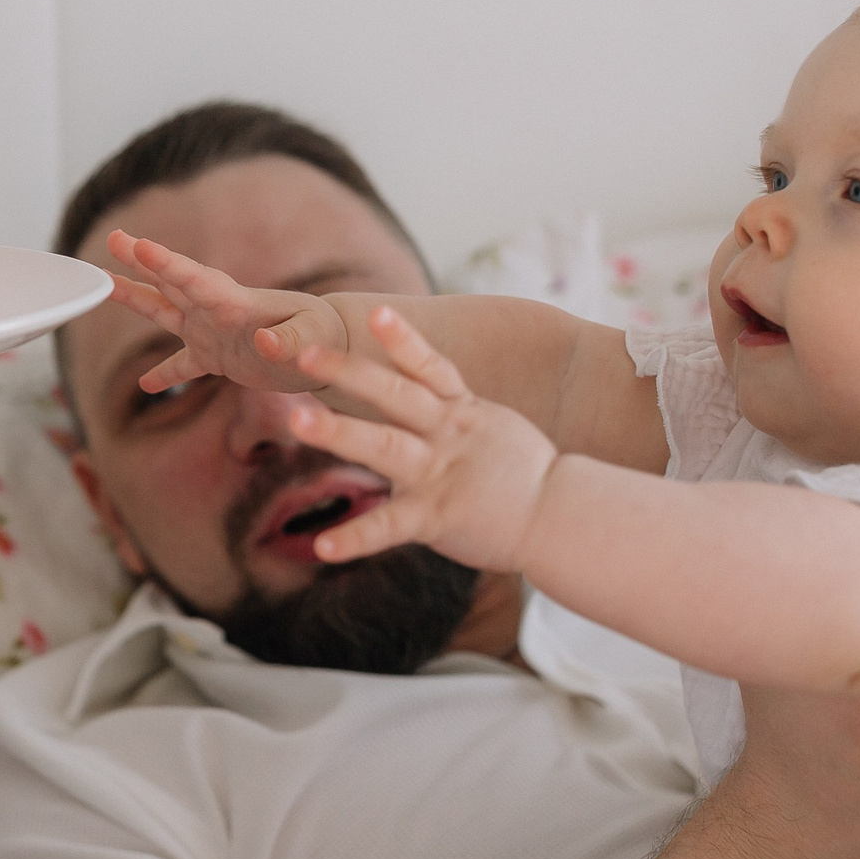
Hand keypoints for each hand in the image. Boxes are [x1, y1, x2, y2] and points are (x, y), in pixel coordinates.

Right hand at [103, 230, 346, 393]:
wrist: (334, 349)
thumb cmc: (326, 337)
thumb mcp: (313, 337)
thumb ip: (290, 339)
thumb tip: (265, 344)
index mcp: (235, 302)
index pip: (193, 278)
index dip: (164, 262)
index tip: (135, 245)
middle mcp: (217, 311)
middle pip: (169, 283)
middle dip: (140, 262)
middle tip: (111, 239)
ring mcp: (213, 332)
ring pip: (164, 313)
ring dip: (135, 300)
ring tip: (101, 289)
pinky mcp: (219, 356)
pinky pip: (184, 364)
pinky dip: (165, 373)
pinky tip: (146, 386)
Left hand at [283, 304, 556, 573]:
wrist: (562, 518)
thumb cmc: (522, 471)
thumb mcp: (490, 424)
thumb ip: (450, 404)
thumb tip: (418, 383)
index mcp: (460, 410)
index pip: (430, 366)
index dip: (403, 339)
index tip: (377, 311)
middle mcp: (447, 435)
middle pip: (395, 395)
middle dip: (349, 371)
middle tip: (304, 353)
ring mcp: (440, 474)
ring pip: (385, 447)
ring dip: (339, 432)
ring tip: (297, 420)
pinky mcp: (436, 517)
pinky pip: (389, 527)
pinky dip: (355, 538)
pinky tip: (321, 547)